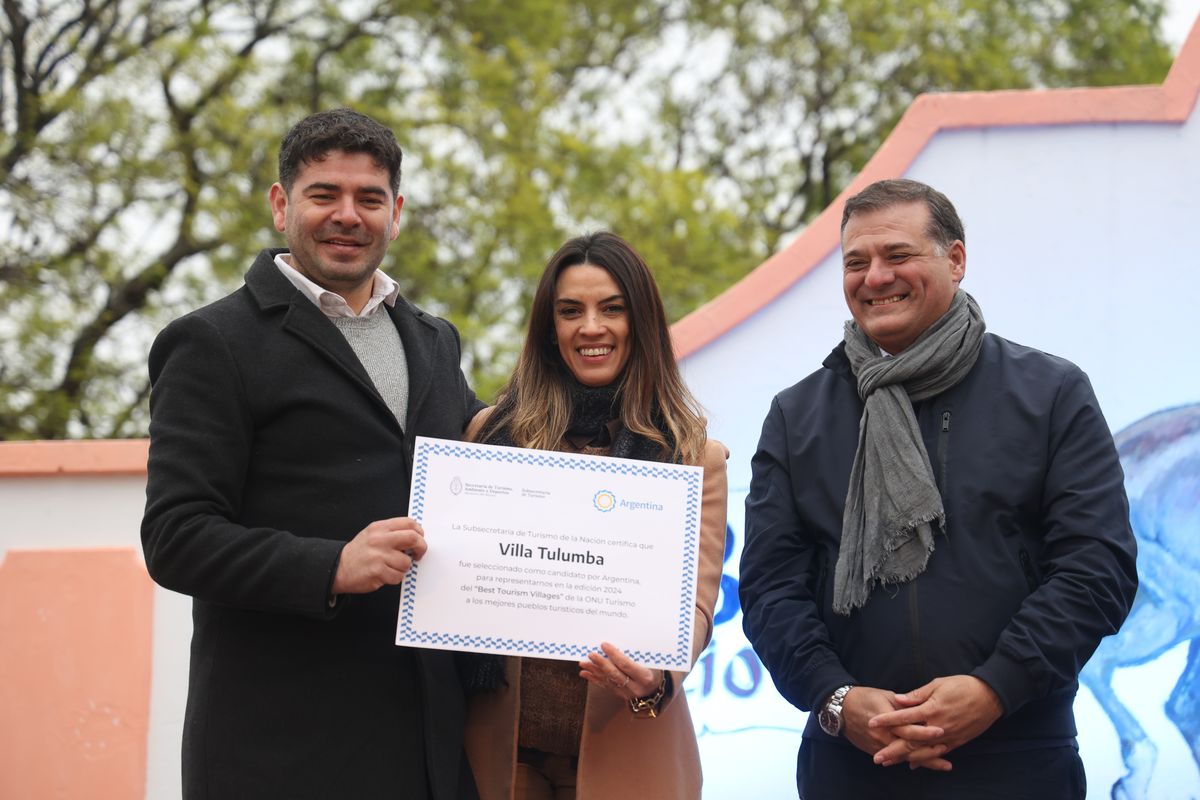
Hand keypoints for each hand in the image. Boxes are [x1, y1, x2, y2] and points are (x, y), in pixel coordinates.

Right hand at [331, 517, 426, 594]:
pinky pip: (398, 576)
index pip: (409, 523)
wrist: (339, 567)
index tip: (420, 539)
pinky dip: (395, 577)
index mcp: (380, 528)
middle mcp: (379, 539)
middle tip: (418, 554)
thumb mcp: (373, 534)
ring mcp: (379, 555)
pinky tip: (386, 574)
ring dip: (404, 568)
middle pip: (413, 538)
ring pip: (406, 562)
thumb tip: (416, 535)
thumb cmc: (359, 552)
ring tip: (392, 567)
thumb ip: (392, 532)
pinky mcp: (378, 571)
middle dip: (421, 548)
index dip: (419, 532)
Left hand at [579, 642, 661, 699]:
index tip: (604, 645)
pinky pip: (604, 686)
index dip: (614, 655)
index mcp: (645, 677)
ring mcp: (626, 693)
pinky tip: (584, 673)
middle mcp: (635, 687)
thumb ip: (637, 655)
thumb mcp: (651, 663)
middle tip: (590, 654)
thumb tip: (618, 642)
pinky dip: (593, 679)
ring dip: (594, 671)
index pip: (626, 665)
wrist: (655, 691)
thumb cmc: (653, 671)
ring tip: (583, 663)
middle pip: (614, 674)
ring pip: (607, 680)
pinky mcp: (619, 694)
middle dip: (601, 663)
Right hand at [841, 686, 946, 766]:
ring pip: (904, 757)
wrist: (840, 708)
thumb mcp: (885, 696)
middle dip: (929, 752)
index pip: (908, 728)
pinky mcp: (874, 751)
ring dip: (924, 761)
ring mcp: (878, 745)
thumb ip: (904, 704)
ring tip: (943, 764)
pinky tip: (924, 765)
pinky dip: (910, 762)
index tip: (941, 731)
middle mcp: (882, 735)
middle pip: (909, 747)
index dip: (925, 731)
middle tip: (946, 753)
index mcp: (886, 718)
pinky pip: (895, 759)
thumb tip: (921, 706)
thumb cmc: (864, 698)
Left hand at [868, 675, 1002, 767]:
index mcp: (931, 709)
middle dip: (892, 750)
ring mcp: (948, 736)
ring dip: (905, 758)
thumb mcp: (938, 684)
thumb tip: (898, 700)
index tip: (872, 723)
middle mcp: (938, 726)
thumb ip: (917, 695)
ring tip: (889, 763)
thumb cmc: (963, 686)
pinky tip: (913, 765)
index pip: (903, 717)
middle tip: (876, 757)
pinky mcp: (957, 742)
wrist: (991, 696)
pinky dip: (924, 760)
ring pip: (923, 751)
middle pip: (911, 741)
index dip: (887, 720)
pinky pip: (938, 753)